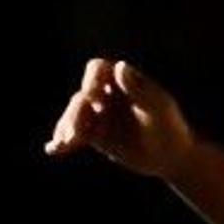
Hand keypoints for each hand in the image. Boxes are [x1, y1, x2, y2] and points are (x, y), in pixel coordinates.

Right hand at [44, 56, 196, 179]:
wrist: (171, 157)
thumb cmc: (170, 127)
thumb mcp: (158, 108)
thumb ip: (140, 88)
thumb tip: (120, 67)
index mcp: (121, 80)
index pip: (97, 69)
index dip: (91, 80)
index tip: (93, 96)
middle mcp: (106, 94)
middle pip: (81, 96)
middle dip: (76, 113)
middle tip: (75, 134)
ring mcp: (98, 114)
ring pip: (74, 115)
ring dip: (66, 127)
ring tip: (64, 144)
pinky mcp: (93, 134)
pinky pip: (73, 135)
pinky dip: (62, 142)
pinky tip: (52, 150)